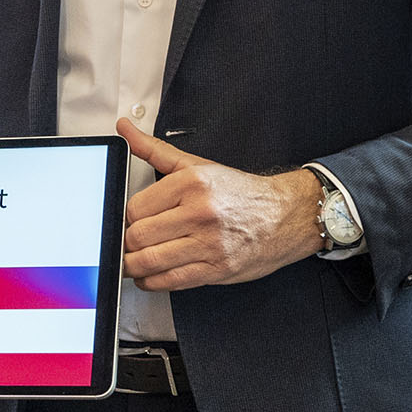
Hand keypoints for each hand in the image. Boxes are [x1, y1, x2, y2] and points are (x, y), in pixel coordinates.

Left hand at [120, 119, 323, 289]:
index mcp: (191, 183)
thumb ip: (153, 149)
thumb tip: (124, 129)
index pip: (135, 208)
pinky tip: (149, 275)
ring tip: (130, 262)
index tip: (124, 222)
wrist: (287, 215)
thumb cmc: (240, 192)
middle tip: (125, 243)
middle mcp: (200, 213)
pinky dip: (153, 282)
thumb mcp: (195, 164)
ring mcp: (210, 244)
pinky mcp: (218, 269)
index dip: (123, 218)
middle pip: (139, 236)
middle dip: (125, 243)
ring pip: (151, 261)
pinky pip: (172, 281)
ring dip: (132, 266)